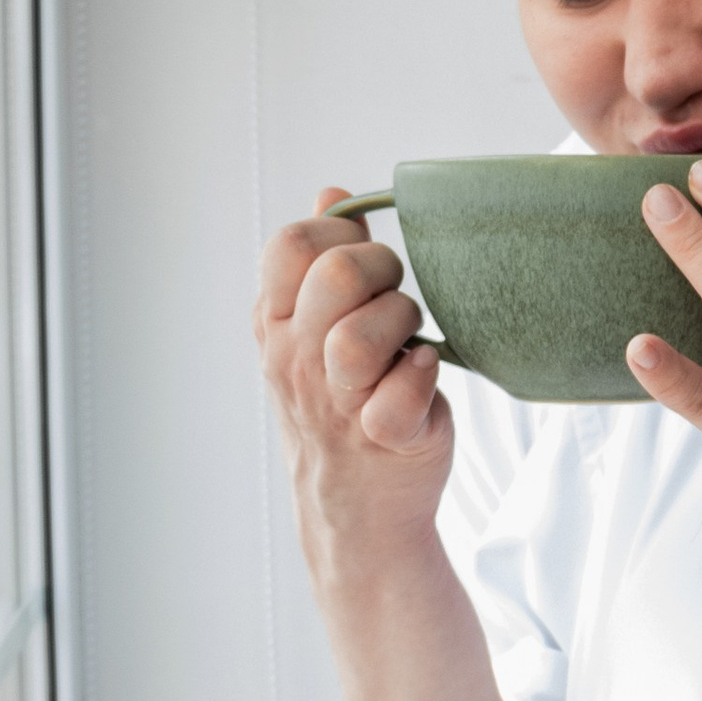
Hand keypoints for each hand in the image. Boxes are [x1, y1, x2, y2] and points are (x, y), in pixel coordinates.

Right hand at [255, 187, 452, 572]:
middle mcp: (296, 360)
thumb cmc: (345, 401)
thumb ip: (323, 259)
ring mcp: (337, 403)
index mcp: (276, 324)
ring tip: (409, 342)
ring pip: (362, 336)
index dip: (339, 236)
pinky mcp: (386, 438)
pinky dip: (423, 377)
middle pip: (336, 277)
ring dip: (403, 323)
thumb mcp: (316, 327)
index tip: (363, 263)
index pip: (290, 245)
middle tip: (395, 299)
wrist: (357, 506)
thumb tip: (333, 194)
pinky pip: (402, 395)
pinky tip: (425, 374)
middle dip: (383, 271)